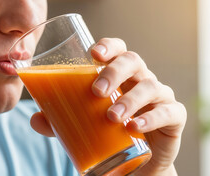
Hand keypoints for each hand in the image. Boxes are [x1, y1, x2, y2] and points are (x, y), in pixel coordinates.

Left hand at [30, 38, 186, 175]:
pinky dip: (152, 118)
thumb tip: (35, 119)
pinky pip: (168, 112)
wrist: (136, 163)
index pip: (118, 49)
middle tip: (96, 91)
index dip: (108, 46)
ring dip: (129, 99)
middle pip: (133, 61)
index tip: (93, 54)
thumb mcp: (82, 125)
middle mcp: (141, 79)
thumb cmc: (109, 133)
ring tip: (111, 116)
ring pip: (150, 86)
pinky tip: (135, 127)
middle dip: (114, 72)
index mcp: (120, 75)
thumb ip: (60, 121)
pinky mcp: (174, 117)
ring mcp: (159, 97)